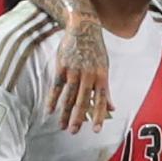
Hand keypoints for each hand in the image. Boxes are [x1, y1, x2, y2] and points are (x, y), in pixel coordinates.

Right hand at [45, 18, 113, 132]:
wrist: (83, 28)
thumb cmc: (95, 50)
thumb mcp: (104, 68)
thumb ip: (106, 89)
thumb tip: (112, 108)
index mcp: (101, 76)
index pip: (100, 100)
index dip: (98, 116)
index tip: (95, 130)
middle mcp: (88, 75)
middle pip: (82, 101)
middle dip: (78, 118)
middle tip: (74, 132)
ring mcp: (74, 71)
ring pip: (68, 96)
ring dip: (65, 113)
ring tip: (62, 126)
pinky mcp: (62, 67)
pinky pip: (56, 87)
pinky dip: (52, 100)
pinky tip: (49, 111)